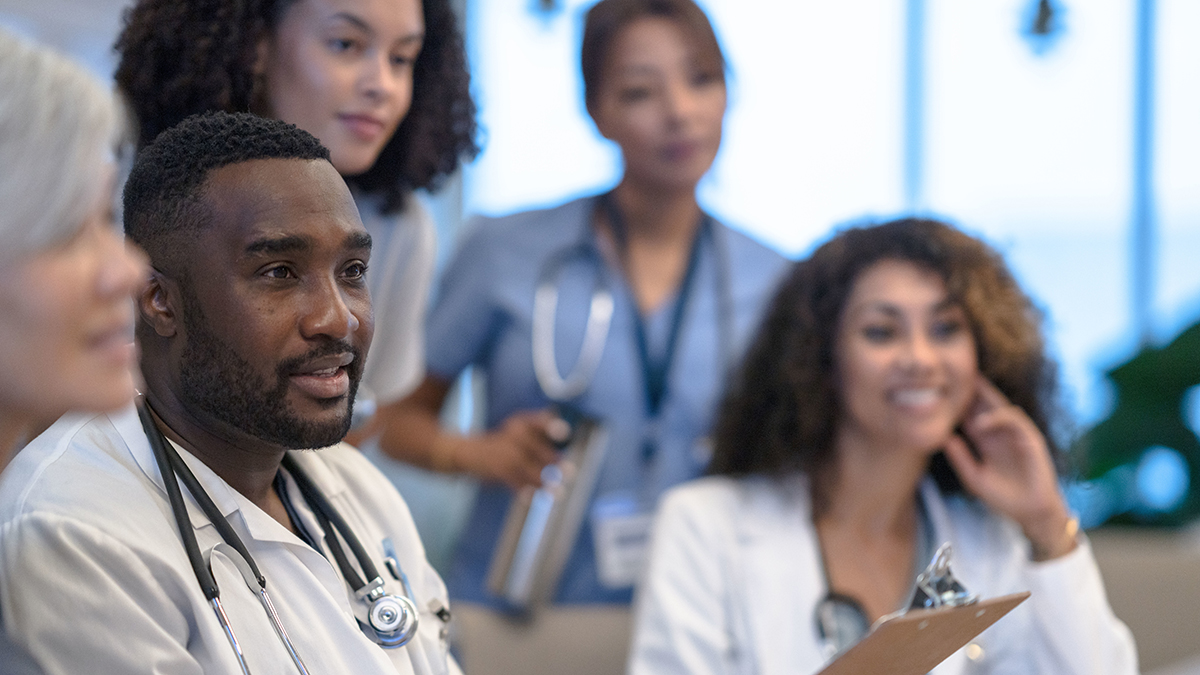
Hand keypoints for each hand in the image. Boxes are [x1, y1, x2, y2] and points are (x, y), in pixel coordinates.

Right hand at [446, 409, 564, 489]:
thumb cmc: (504, 440)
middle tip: (570, 472)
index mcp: (522, 423)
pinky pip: (516, 483)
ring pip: (529, 469)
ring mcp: (505, 453)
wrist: (470, 452)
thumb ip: (541, 428)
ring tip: (559, 493)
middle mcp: (514, 435)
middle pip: (537, 448)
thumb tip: (567, 431)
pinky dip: (526, 492)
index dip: (552, 426)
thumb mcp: (518, 427)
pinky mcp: (499, 470)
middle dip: (554, 461)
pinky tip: (534, 499)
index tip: (565, 433)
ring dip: (545, 482)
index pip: (539, 421)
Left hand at [942, 376, 1076, 560]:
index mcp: (986, 440)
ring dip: (983, 397)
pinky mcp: (1031, 439)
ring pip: (1000, 406)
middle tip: (953, 371)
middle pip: (984, 404)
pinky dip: (998, 418)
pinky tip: (981, 423)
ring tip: (963, 388)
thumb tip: (944, 439)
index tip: (939, 389)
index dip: (957, 402)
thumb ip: (960, 459)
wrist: (1030, 513)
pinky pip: (1014, 420)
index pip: (970, 415)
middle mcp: (1000, 433)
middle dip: (972, 389)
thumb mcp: (975, 478)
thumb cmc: (1003, 497)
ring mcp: (1016, 434)